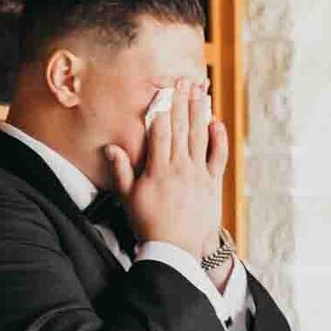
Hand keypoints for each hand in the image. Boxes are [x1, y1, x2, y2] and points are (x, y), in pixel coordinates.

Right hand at [106, 80, 228, 258]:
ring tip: (199, 92)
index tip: (163, 89)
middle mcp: (180, 168)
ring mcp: (198, 175)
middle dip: (181, 102)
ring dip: (199, 112)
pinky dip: (218, 139)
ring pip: (199, 137)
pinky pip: (217, 157)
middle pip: (180, 128)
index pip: (160, 131)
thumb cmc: (148, 224)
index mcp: (158, 169)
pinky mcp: (211, 184)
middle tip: (183, 81)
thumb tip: (111, 147)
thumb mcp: (129, 198)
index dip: (161, 108)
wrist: (175, 250)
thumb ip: (122, 170)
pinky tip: (216, 122)